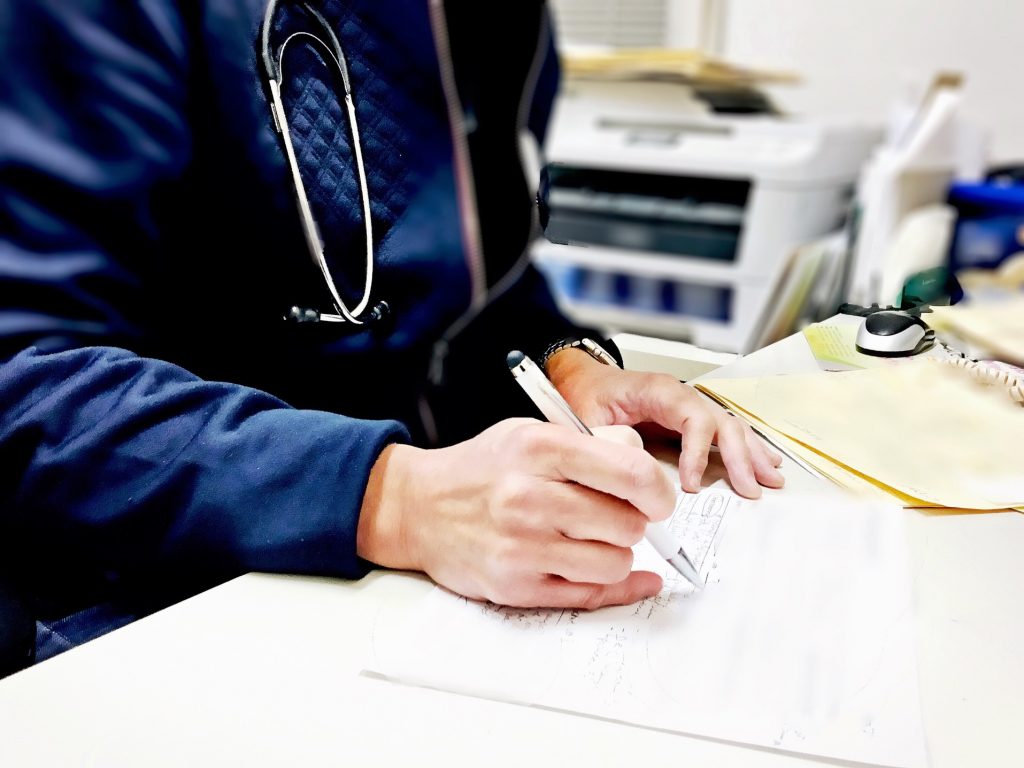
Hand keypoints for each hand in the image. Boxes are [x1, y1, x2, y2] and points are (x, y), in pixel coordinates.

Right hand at [356, 419, 675, 608]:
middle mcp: (530, 496)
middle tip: (614, 515)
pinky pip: (590, 595)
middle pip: (628, 524)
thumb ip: (592, 445)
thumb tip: (648, 475)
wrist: (418, 507)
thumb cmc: (482, 469)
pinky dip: (611, 585)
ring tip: (592, 538)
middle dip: (632, 521)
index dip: (656, 490)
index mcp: (540, 448)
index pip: (631, 473)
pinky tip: (612, 572)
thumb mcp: (531, 432)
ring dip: (615, 553)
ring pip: (615, 562)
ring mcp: (523, 546)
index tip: (655, 496)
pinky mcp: (516, 585)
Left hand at [547, 350, 784, 497]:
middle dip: (739, 455)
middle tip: (749, 488)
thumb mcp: (584, 417)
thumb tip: (621, 471)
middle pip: (720, 421)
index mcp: (657, 391)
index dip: (697, 451)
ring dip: (751, 453)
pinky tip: (763, 464)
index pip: (693, 416)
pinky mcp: (688, 421)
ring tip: (770, 480)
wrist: (583, 381)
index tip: (690, 484)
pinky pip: (722, 432)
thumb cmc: (586, 394)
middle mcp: (679, 396)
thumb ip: (602, 442)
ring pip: (729, 426)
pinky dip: (744, 449)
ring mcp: (687, 407)